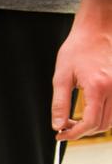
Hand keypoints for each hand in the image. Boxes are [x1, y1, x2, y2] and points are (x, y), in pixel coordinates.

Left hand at [51, 20, 111, 140]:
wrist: (98, 29)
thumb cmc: (78, 48)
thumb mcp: (61, 76)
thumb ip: (59, 103)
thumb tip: (57, 125)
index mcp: (98, 86)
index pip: (91, 122)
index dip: (75, 133)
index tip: (61, 134)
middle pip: (103, 124)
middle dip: (83, 131)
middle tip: (66, 127)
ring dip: (95, 125)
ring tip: (76, 121)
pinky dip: (105, 116)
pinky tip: (90, 112)